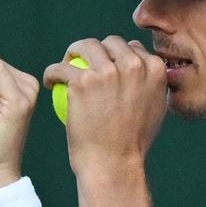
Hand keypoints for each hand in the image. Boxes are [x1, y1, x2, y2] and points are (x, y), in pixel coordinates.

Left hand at [42, 36, 166, 174]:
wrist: (114, 164)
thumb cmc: (132, 145)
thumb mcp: (154, 112)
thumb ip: (149, 87)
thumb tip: (139, 72)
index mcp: (155, 69)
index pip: (133, 48)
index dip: (118, 55)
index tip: (105, 68)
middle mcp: (133, 65)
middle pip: (110, 42)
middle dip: (97, 49)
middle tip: (83, 64)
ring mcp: (107, 71)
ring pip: (85, 46)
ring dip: (73, 52)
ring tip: (65, 66)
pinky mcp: (83, 81)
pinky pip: (61, 68)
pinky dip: (52, 73)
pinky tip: (50, 81)